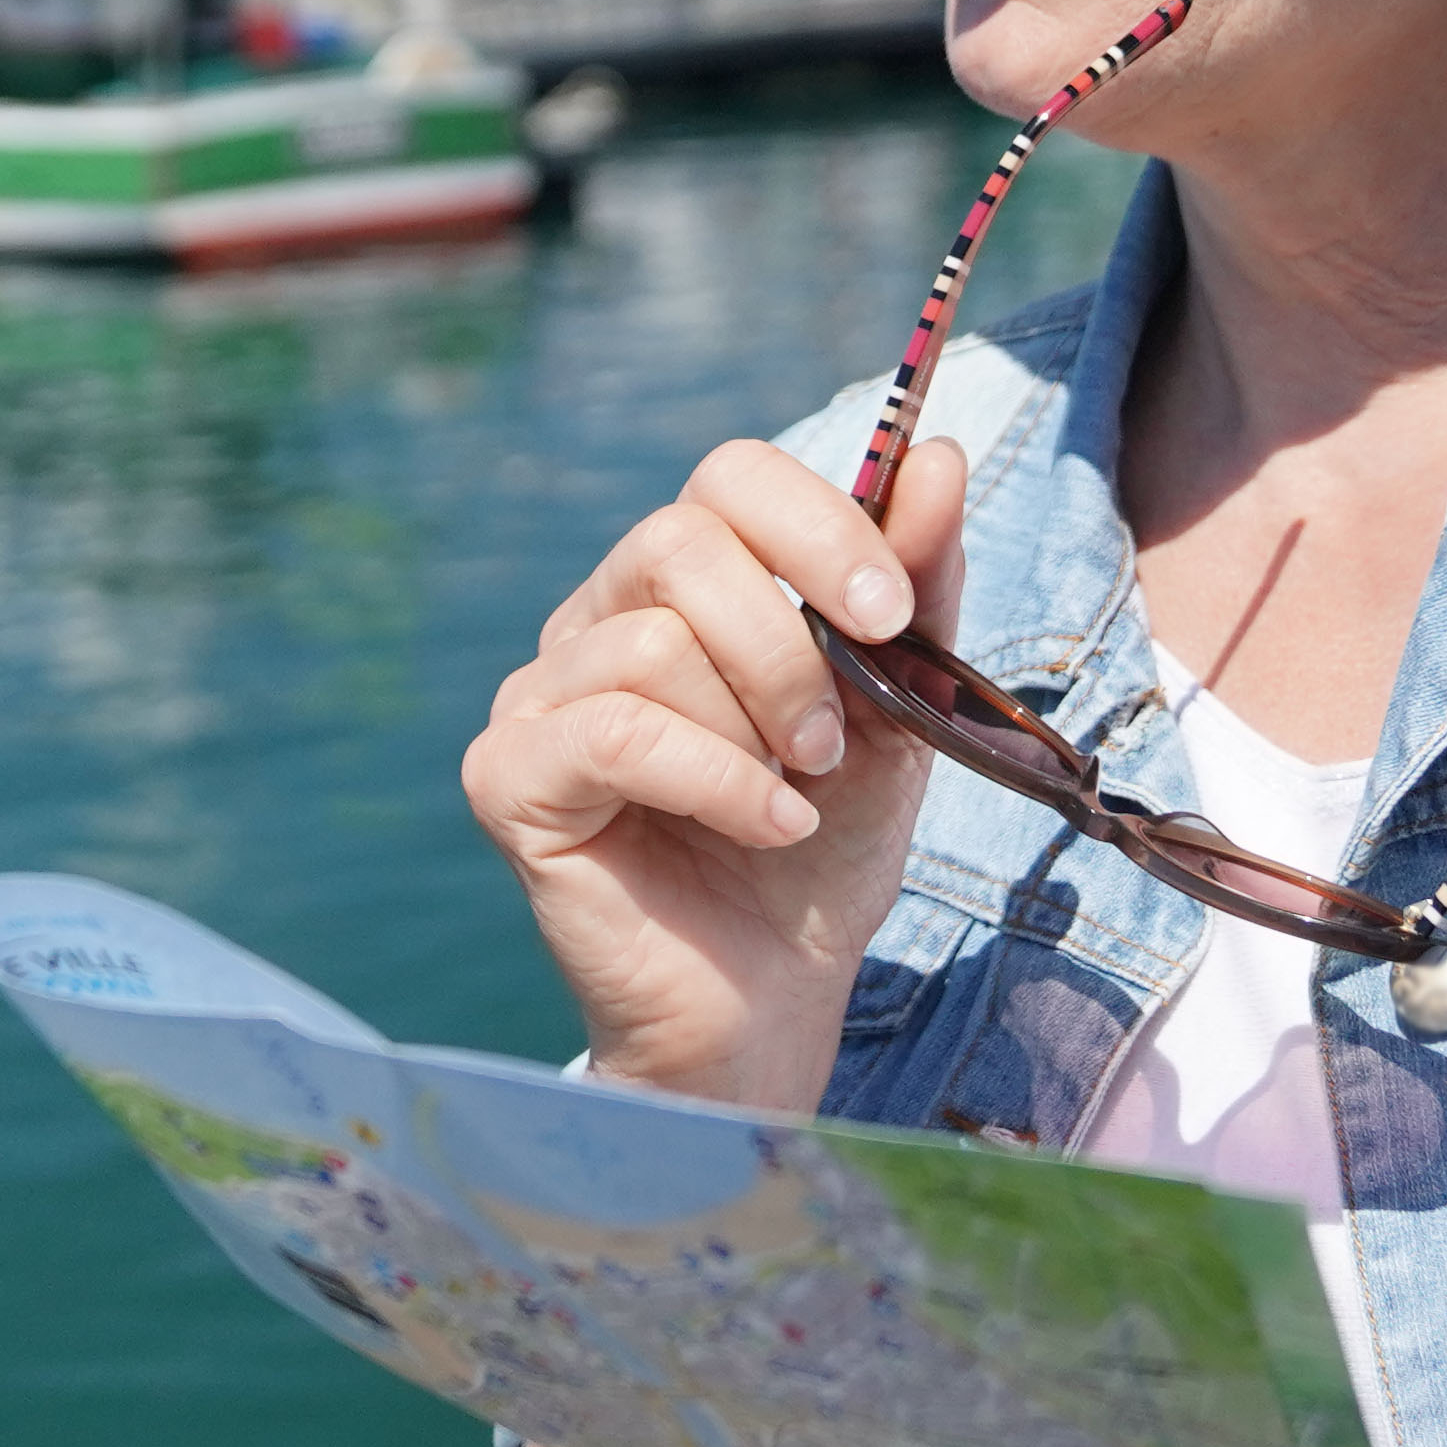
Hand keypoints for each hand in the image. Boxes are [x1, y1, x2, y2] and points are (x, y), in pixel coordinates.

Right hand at [460, 434, 971, 1113]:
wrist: (778, 992)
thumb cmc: (827, 841)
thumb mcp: (900, 703)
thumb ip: (915, 584)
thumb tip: (938, 455)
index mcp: (683, 582)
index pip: (728, 476)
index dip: (818, 525)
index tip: (891, 615)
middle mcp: (597, 619)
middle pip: (678, 539)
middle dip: (786, 641)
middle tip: (835, 740)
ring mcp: (541, 694)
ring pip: (651, 644)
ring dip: (756, 728)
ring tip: (796, 793)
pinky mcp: (509, 776)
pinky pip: (613, 733)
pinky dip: (716, 782)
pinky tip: (769, 827)